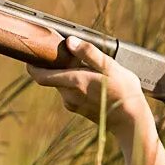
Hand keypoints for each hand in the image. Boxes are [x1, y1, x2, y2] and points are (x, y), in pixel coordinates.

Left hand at [27, 36, 151, 133]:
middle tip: (69, 53)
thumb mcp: (111, 67)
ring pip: (62, 85)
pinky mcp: (79, 110)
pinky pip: (71, 93)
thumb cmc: (125, 92)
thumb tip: (70, 41)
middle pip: (52, 77)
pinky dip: (75, 85)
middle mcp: (69, 95)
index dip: (32, 66)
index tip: (32, 55)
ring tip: (88, 67)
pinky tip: (94, 82)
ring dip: (68, 75)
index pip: (40, 76)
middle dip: (57, 66)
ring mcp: (73, 104)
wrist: (132, 123)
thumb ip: (89, 53)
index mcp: (74, 82)